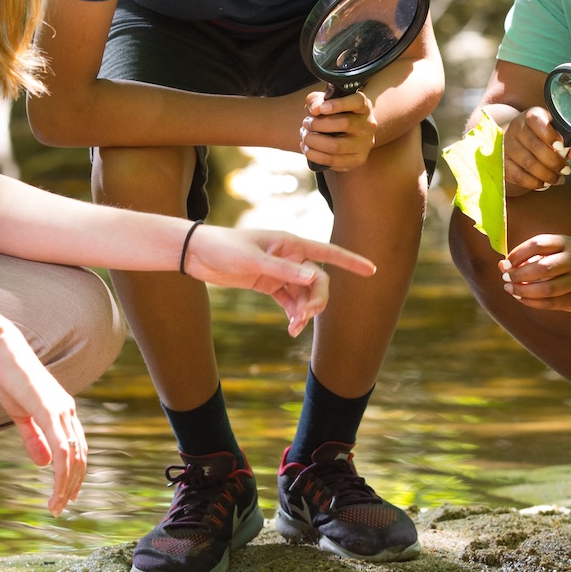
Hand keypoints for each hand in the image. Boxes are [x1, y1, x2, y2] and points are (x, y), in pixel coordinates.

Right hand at [0, 324, 87, 515]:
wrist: (3, 352)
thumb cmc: (10, 379)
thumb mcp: (21, 414)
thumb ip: (33, 438)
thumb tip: (44, 464)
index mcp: (64, 411)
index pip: (78, 448)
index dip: (75, 473)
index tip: (67, 494)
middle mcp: (68, 412)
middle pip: (80, 457)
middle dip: (73, 485)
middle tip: (61, 507)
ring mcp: (62, 411)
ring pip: (73, 457)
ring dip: (67, 485)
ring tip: (57, 505)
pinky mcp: (50, 411)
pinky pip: (62, 448)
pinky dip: (61, 473)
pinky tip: (55, 488)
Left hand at [181, 226, 375, 335]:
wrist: (198, 254)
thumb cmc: (224, 248)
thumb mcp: (253, 259)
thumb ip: (283, 269)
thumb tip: (314, 277)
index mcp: (290, 243)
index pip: (327, 251)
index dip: (351, 261)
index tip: (372, 270)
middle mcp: (290, 256)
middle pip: (318, 281)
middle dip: (318, 300)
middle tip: (305, 318)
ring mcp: (280, 271)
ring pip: (305, 294)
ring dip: (305, 311)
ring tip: (294, 328)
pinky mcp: (269, 284)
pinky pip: (291, 301)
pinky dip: (294, 314)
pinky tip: (292, 327)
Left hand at [301, 89, 377, 171]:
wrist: (351, 134)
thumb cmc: (335, 115)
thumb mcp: (325, 102)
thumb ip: (316, 100)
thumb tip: (315, 109)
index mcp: (363, 106)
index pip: (357, 102)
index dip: (339, 104)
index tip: (321, 108)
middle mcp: (368, 125)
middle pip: (344, 124)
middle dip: (318, 124)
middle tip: (306, 123)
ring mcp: (364, 144)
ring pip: (336, 146)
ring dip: (313, 142)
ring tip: (305, 137)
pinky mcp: (357, 160)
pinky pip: (332, 161)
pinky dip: (315, 156)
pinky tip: (307, 149)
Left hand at [499, 233, 570, 311]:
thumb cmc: (566, 259)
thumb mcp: (552, 250)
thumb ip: (527, 256)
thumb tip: (502, 265)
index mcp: (566, 243)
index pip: (539, 244)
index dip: (518, 253)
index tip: (506, 262)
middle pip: (543, 267)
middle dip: (520, 274)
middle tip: (506, 277)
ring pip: (548, 289)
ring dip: (524, 290)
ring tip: (510, 288)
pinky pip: (552, 303)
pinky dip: (532, 302)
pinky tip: (520, 297)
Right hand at [503, 105, 570, 196]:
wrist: (520, 139)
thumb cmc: (545, 135)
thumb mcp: (559, 133)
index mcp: (532, 115)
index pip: (537, 121)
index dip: (549, 135)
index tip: (561, 147)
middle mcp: (516, 128)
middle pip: (534, 146)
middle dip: (554, 162)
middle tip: (566, 171)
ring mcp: (506, 145)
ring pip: (527, 163)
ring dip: (546, 175)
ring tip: (558, 180)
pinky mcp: (502, 161)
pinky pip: (517, 175)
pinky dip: (533, 183)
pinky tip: (543, 184)